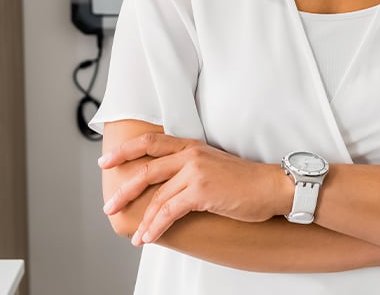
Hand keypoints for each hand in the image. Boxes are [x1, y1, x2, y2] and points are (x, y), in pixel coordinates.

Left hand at [100, 132, 287, 245]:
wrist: (272, 187)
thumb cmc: (246, 182)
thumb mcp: (213, 165)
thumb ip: (190, 169)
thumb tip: (168, 188)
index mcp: (191, 146)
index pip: (151, 143)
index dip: (126, 150)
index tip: (106, 161)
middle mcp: (190, 154)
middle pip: (146, 169)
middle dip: (124, 190)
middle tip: (110, 206)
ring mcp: (195, 171)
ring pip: (157, 197)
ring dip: (143, 220)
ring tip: (134, 235)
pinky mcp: (201, 191)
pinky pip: (169, 211)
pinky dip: (156, 227)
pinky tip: (148, 237)